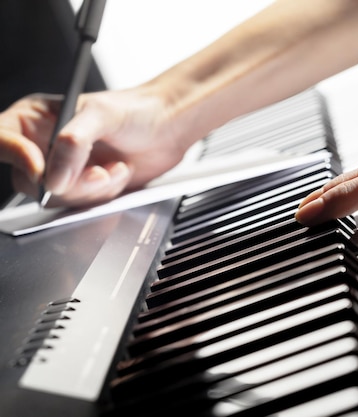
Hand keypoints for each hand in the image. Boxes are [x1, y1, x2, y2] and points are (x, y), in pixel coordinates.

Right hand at [0, 89, 191, 206]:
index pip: (1, 139)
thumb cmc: (137, 110)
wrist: (169, 129)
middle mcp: (44, 146)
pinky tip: (120, 172)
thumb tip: (53, 178)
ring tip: (115, 168)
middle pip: (30, 181)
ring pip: (57, 198)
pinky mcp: (85, 187)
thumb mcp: (102, 115)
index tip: (41, 170)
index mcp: (36, 119)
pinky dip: (104, 193)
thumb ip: (73, 143)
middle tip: (99, 171)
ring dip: (92, 188)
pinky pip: (82, 204)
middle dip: (69, 182)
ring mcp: (65, 169)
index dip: (15, 157)